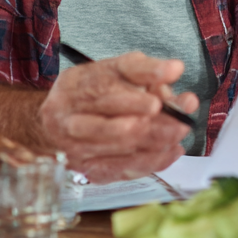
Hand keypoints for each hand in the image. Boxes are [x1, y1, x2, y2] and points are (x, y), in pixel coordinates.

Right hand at [40, 52, 198, 182]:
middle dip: (152, 123)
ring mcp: (76, 146)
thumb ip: (146, 69)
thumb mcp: (116, 70)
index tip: (160, 95)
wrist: (56, 122)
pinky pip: (123, 169)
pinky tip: (171, 151)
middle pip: (113, 124)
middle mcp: (71, 117)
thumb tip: (175, 69)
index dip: (135, 95)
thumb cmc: (94, 92)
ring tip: (179, 132)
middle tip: (181, 121)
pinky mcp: (87, 168)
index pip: (106, 88)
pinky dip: (151, 161)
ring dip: (155, 142)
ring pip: (120, 147)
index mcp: (77, 84)